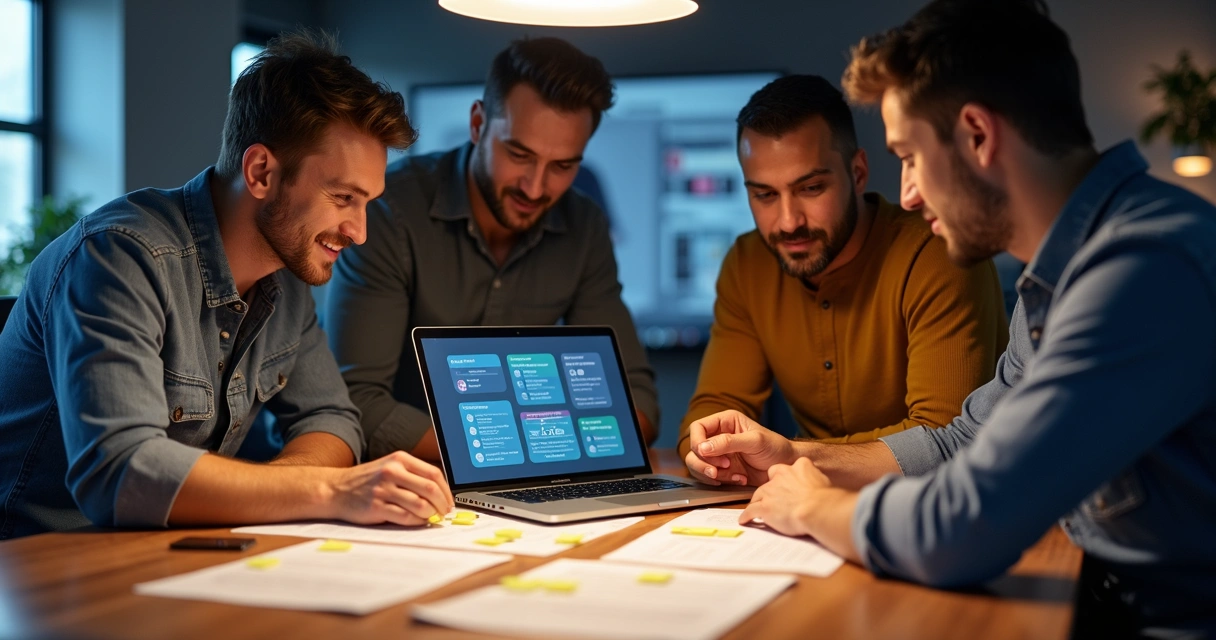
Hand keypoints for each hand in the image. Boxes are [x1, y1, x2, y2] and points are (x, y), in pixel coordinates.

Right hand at [327, 451, 454, 525]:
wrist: (335, 489)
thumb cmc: (366, 481)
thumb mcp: (390, 467)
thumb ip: (412, 475)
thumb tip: (440, 492)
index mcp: (400, 459)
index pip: (434, 474)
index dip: (446, 490)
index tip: (449, 501)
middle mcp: (392, 471)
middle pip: (430, 489)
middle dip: (442, 504)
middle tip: (443, 513)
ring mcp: (384, 489)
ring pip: (420, 505)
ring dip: (430, 515)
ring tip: (429, 517)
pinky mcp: (376, 507)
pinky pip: (405, 517)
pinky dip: (416, 522)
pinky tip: (416, 521)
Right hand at [684, 410, 796, 485]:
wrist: (786, 466)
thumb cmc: (776, 447)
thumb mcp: (755, 441)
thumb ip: (729, 442)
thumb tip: (703, 447)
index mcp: (725, 422)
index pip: (698, 428)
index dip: (697, 441)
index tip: (706, 453)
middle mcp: (719, 437)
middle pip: (694, 449)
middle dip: (704, 462)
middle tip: (719, 470)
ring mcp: (719, 455)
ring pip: (697, 464)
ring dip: (711, 474)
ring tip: (732, 476)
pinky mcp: (723, 470)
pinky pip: (709, 477)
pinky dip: (721, 481)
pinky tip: (739, 479)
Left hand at [738, 458, 828, 535]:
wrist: (817, 509)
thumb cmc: (825, 499)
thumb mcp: (823, 480)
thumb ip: (814, 480)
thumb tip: (816, 487)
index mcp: (799, 466)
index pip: (790, 467)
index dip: (788, 477)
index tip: (789, 483)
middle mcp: (782, 475)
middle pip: (771, 478)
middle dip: (771, 487)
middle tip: (774, 496)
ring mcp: (771, 491)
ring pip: (759, 494)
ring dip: (759, 501)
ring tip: (758, 508)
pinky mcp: (764, 506)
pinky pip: (751, 510)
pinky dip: (747, 515)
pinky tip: (745, 520)